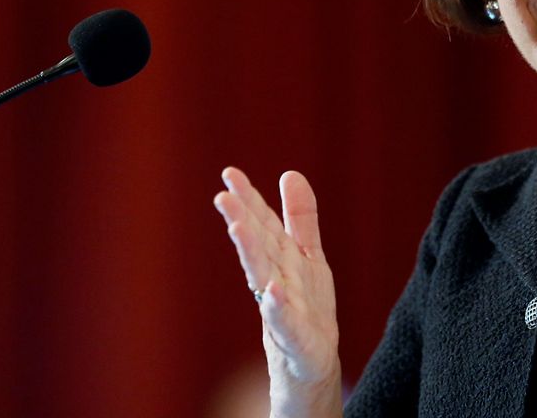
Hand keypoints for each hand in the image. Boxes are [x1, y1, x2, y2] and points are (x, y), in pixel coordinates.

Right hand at [214, 168, 342, 417]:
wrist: (313, 363)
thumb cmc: (307, 308)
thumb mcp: (308, 256)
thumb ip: (300, 218)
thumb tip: (290, 173)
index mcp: (281, 259)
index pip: (263, 224)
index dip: (249, 198)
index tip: (230, 173)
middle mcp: (276, 280)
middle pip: (259, 247)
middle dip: (242, 220)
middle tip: (223, 195)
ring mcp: (282, 309)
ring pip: (264, 277)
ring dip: (250, 254)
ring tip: (238, 227)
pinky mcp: (295, 338)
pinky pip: (286, 321)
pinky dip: (278, 307)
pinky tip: (273, 290)